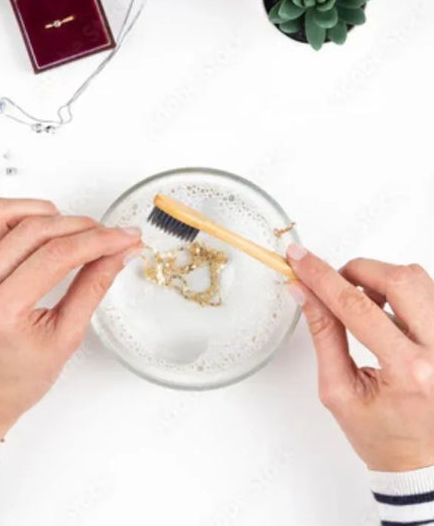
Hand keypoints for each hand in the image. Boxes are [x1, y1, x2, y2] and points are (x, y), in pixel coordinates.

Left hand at [0, 198, 141, 439]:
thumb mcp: (65, 340)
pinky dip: (6, 215)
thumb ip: (93, 289)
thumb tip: (118, 253)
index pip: (57, 256)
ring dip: (40, 211)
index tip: (124, 236)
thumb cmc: (14, 381)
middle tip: (106, 234)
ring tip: (65, 227)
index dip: (98, 240)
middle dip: (80, 225)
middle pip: (33, 230)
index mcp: (0, 312)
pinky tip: (28, 229)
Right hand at [287, 244, 433, 471]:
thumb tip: (304, 292)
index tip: (300, 259)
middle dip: (357, 271)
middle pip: (400, 279)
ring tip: (362, 307)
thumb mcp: (338, 390)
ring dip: (380, 281)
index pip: (357, 308)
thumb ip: (323, 334)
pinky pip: (428, 292)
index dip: (322, 277)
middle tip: (334, 285)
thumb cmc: (382, 435)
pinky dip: (400, 292)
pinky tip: (386, 314)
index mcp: (409, 372)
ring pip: (418, 279)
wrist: (423, 461)